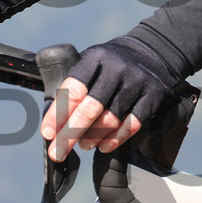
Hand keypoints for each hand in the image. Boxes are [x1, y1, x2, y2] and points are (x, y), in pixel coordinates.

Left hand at [40, 37, 180, 159]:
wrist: (152, 51)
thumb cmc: (112, 64)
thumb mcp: (91, 63)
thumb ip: (74, 87)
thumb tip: (53, 122)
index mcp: (96, 58)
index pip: (73, 89)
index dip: (58, 114)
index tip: (48, 133)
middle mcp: (117, 68)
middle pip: (90, 108)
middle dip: (70, 134)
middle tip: (59, 151)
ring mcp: (137, 81)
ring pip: (111, 119)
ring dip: (93, 138)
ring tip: (84, 145)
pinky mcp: (153, 95)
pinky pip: (133, 124)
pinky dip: (116, 139)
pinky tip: (104, 145)